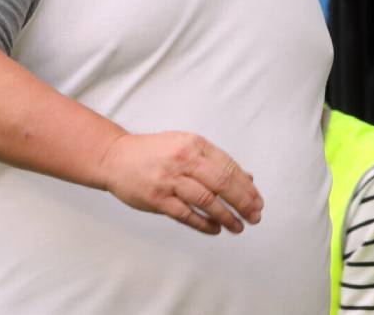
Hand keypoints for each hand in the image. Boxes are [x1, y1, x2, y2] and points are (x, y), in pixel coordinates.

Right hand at [98, 132, 262, 235]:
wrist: (115, 157)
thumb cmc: (154, 152)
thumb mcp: (186, 146)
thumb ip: (215, 161)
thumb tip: (247, 178)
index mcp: (193, 144)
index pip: (228, 166)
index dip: (246, 186)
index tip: (257, 200)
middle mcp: (183, 159)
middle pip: (222, 183)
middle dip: (243, 202)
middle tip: (255, 216)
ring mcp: (169, 180)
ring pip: (207, 200)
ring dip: (226, 216)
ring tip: (238, 226)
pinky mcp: (157, 199)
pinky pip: (186, 214)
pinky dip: (204, 223)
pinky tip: (215, 229)